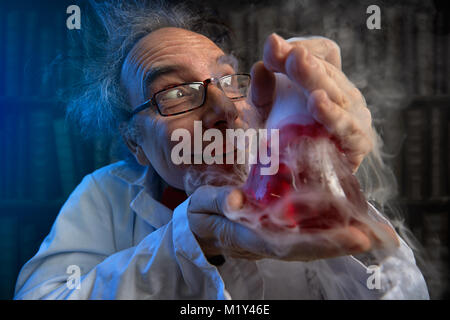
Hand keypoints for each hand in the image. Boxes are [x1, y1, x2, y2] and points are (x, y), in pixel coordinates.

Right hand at [187, 186, 398, 260]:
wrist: (202, 231)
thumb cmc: (202, 216)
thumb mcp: (202, 205)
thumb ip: (218, 201)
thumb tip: (237, 199)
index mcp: (249, 237)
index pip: (288, 244)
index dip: (321, 243)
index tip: (352, 237)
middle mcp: (268, 243)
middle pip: (308, 249)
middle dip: (342, 244)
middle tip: (376, 236)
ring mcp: (275, 240)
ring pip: (311, 245)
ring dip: (341, 240)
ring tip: (374, 231)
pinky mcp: (279, 233)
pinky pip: (307, 235)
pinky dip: (329, 232)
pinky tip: (351, 222)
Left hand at [250, 34, 373, 171]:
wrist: (301, 182)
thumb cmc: (286, 141)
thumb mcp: (268, 112)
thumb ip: (262, 90)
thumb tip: (259, 67)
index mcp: (328, 81)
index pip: (324, 53)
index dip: (305, 46)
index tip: (275, 48)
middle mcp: (345, 94)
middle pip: (327, 70)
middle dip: (301, 61)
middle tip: (283, 53)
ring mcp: (355, 116)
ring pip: (337, 93)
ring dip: (314, 78)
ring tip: (296, 62)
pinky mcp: (358, 143)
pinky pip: (347, 127)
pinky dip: (331, 114)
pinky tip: (316, 101)